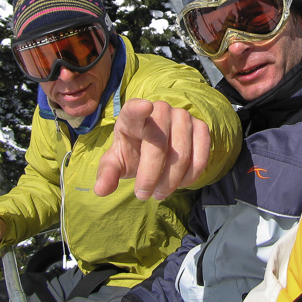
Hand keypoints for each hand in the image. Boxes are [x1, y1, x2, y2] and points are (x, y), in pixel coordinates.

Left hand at [94, 98, 210, 200]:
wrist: (157, 146)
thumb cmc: (132, 151)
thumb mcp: (116, 162)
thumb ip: (108, 174)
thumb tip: (101, 190)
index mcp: (133, 116)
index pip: (134, 109)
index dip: (139, 108)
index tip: (144, 107)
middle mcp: (160, 110)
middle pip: (159, 146)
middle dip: (150, 177)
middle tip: (143, 195)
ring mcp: (183, 116)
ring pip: (181, 155)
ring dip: (170, 182)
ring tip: (160, 193)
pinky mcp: (201, 126)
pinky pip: (201, 156)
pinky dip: (191, 176)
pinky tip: (180, 183)